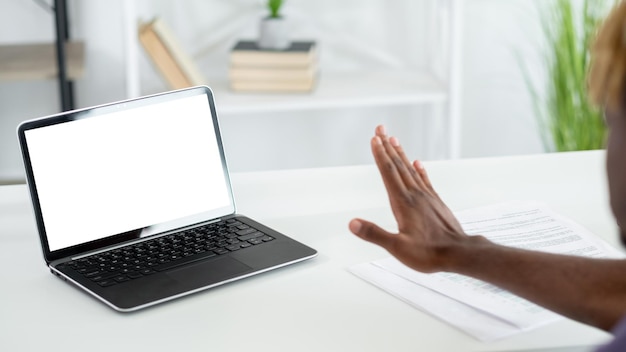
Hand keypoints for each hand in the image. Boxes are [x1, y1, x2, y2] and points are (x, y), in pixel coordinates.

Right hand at [349, 125, 471, 272]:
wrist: (458, 254)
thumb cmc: (430, 253)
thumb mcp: (397, 247)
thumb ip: (374, 234)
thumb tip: (353, 223)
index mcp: (403, 203)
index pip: (389, 173)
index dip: (380, 155)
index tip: (374, 139)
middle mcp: (415, 195)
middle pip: (398, 165)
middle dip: (387, 146)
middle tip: (380, 130)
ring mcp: (426, 197)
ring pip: (410, 169)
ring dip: (400, 153)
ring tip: (394, 139)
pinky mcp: (435, 202)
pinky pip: (425, 180)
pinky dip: (419, 169)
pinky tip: (417, 163)